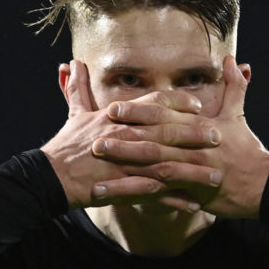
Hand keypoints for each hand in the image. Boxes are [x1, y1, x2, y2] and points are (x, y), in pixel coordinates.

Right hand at [40, 60, 222, 210]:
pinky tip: (195, 204)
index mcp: (118, 118)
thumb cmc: (66, 145)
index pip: (154, 104)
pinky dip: (176, 200)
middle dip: (195, 135)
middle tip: (218, 137)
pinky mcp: (124, 187)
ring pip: (167, 165)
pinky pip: (156, 195)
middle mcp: (126, 137)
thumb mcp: (74, 114)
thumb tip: (72, 63)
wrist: (50, 177)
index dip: (178, 103)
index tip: (198, 106)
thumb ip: (77, 88)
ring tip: (216, 175)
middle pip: (168, 132)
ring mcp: (126, 163)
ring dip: (193, 171)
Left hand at [91, 56, 268, 217]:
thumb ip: (234, 86)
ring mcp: (193, 170)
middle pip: (155, 140)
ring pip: (155, 167)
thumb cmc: (248, 150)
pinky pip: (161, 194)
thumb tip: (234, 60)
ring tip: (99, 168)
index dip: (138, 112)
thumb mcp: (239, 116)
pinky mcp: (193, 192)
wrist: (263, 186)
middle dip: (124, 138)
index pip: (165, 115)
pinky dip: (137, 194)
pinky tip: (115, 197)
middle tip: (95, 136)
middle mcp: (194, 146)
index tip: (112, 108)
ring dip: (125, 167)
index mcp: (201, 126)